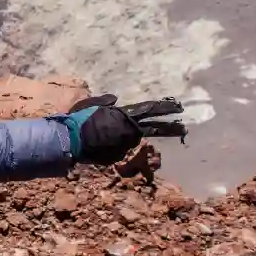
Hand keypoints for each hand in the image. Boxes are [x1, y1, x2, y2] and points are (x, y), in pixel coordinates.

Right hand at [64, 94, 186, 165]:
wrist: (71, 140)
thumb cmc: (79, 120)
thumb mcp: (91, 104)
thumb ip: (104, 102)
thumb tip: (115, 99)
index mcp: (124, 114)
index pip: (150, 110)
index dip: (165, 109)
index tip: (179, 108)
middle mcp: (129, 130)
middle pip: (154, 129)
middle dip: (170, 128)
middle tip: (184, 129)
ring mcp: (125, 144)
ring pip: (130, 139)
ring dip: (124, 137)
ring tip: (105, 135)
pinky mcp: (119, 155)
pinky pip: (119, 148)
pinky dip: (113, 146)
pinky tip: (97, 144)